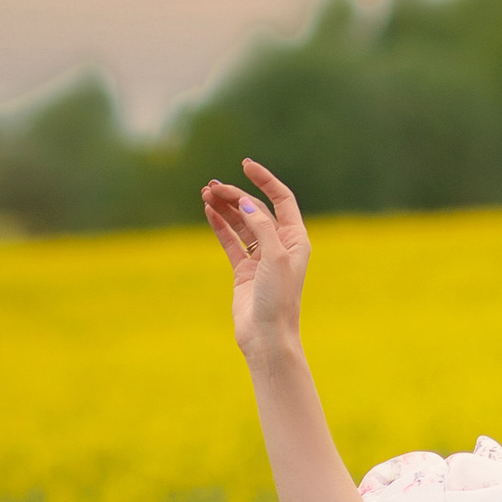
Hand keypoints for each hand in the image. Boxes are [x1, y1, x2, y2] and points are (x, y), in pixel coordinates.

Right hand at [201, 158, 310, 365]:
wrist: (267, 336)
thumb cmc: (278, 299)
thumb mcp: (274, 257)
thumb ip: (261, 227)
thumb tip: (245, 203)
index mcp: (296, 239)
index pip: (281, 200)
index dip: (265, 180)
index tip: (246, 165)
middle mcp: (280, 245)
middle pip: (256, 209)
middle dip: (235, 195)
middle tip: (212, 186)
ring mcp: (260, 257)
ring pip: (240, 223)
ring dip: (225, 208)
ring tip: (205, 193)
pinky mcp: (244, 270)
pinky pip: (231, 241)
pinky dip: (220, 226)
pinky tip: (208, 211)